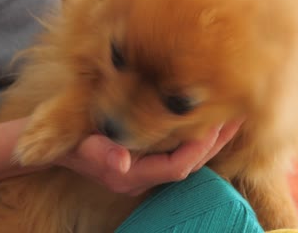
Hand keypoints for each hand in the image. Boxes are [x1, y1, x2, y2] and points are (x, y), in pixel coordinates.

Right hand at [56, 120, 241, 195]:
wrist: (61, 146)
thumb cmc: (72, 142)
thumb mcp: (83, 146)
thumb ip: (103, 155)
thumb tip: (122, 162)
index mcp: (132, 176)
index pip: (176, 167)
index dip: (197, 149)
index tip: (214, 124)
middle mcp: (144, 177)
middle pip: (189, 165)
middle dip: (214, 144)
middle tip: (236, 119)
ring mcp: (147, 169)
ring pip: (188, 159)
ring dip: (210, 140)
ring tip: (231, 119)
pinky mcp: (147, 159)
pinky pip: (179, 152)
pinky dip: (196, 138)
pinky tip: (208, 122)